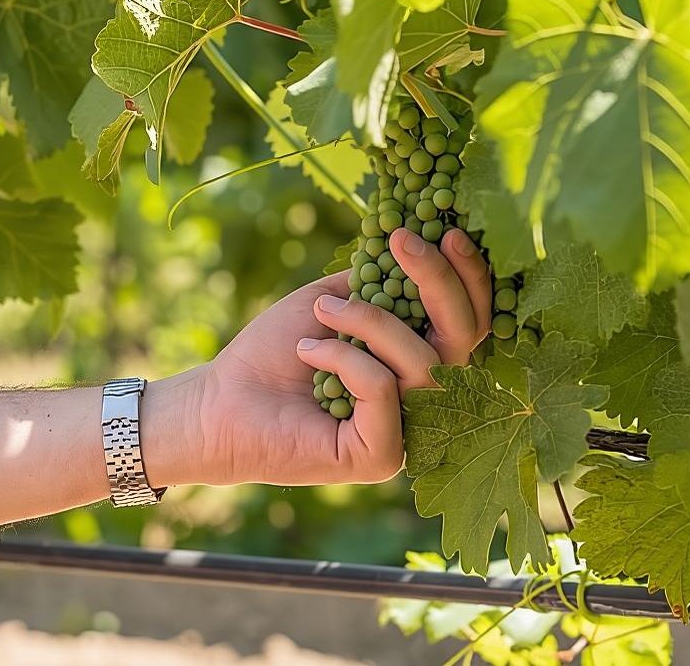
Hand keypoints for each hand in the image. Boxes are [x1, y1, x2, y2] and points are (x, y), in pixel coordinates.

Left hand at [171, 227, 489, 486]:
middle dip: (438, 283)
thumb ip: (380, 281)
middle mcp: (423, 401)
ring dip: (370, 322)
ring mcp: (405, 433)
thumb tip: (420, 240)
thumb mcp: (333, 299)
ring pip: (423, 363)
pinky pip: (384, 391)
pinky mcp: (379, 457)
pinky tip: (307, 352)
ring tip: (320, 314)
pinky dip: (345, 360)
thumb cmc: (274, 350)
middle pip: (463, 340)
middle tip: (403, 243)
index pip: (469, 322)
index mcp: (417, 363)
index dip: (469, 277)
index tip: (448, 232)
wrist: (220, 398)